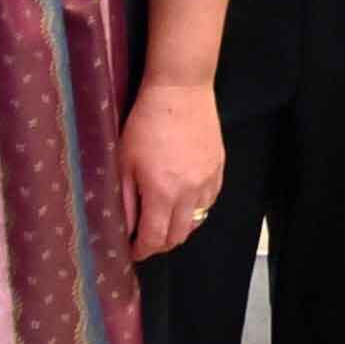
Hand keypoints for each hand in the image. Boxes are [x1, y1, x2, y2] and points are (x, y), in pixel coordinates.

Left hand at [121, 79, 227, 261]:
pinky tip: (183, 200)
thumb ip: (126, 199)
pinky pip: (209, 202)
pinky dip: (195, 209)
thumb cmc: (146, 123)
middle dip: (160, 244)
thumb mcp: (125, 161)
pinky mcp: (219, 170)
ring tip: (164, 220)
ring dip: (179, 227)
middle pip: (178, 236)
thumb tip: (125, 228)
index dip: (142, 251)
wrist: (181, 92)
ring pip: (196, 221)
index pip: (155, 238)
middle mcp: (190, 193)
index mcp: (163, 193)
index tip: (132, 251)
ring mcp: (209, 182)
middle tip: (146, 239)